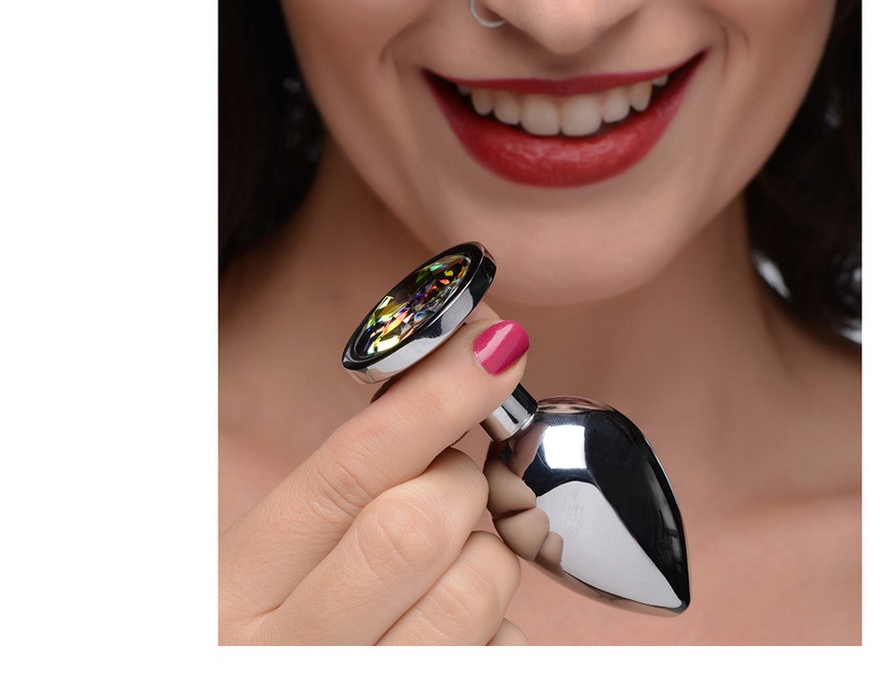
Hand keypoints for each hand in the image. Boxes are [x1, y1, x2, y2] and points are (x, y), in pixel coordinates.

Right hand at [219, 309, 529, 644]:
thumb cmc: (271, 637)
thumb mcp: (270, 565)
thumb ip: (347, 489)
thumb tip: (458, 380)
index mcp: (239, 588)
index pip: (348, 472)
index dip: (433, 400)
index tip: (497, 350)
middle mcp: (292, 655)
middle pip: (417, 523)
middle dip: (460, 484)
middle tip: (453, 485)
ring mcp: (365, 697)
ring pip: (476, 589)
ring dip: (489, 554)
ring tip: (454, 563)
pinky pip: (505, 651)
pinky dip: (501, 623)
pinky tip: (457, 631)